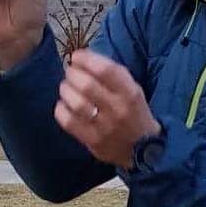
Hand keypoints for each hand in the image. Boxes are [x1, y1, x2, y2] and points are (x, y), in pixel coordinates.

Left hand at [54, 50, 159, 168]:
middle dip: (73, 74)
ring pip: (77, 103)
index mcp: (130, 93)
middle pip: (87, 85)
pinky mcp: (93, 141)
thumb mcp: (133, 90)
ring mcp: (105, 127)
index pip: (105, 70)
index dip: (86, 60)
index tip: (77, 56)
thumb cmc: (134, 113)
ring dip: (66, 90)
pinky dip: (62, 109)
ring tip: (66, 88)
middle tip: (70, 73)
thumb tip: (82, 58)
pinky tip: (64, 105)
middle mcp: (118, 109)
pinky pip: (69, 122)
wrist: (144, 150)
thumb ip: (112, 75)